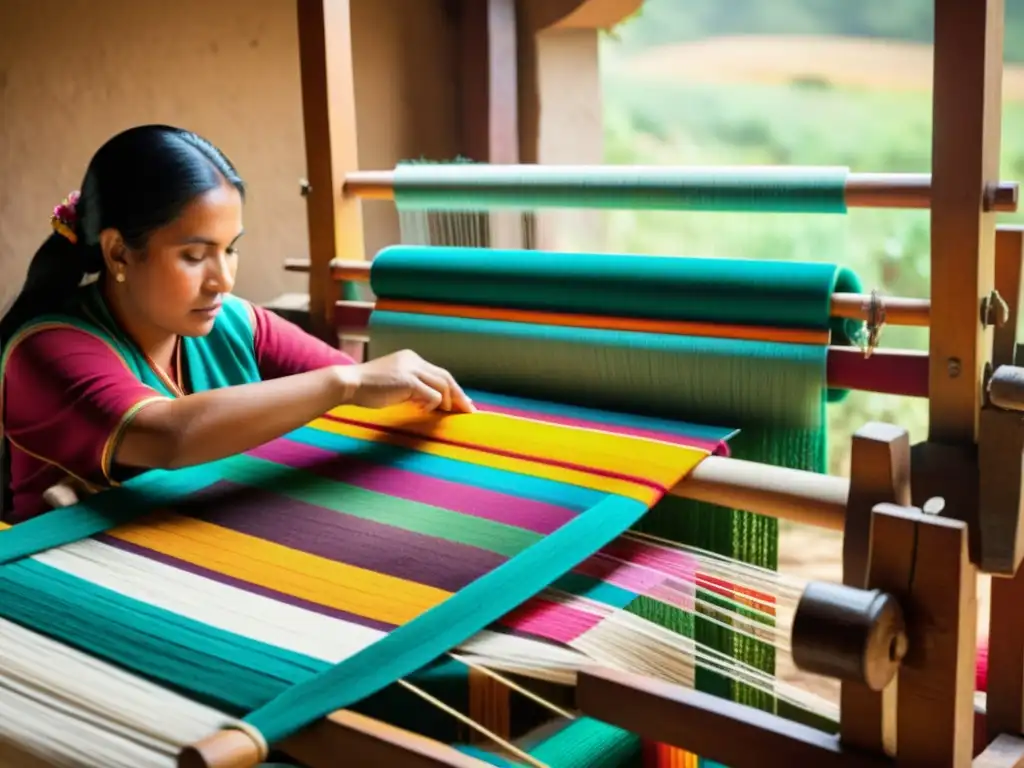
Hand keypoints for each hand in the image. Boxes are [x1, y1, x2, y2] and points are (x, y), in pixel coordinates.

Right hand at [337, 350, 475, 412]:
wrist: (349, 383)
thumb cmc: (367, 388)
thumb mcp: (394, 384)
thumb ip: (412, 388)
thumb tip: (430, 402)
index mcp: (411, 358)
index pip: (439, 373)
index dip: (453, 388)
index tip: (462, 401)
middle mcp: (414, 360)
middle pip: (446, 377)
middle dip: (459, 395)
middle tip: (469, 410)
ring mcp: (411, 368)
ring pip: (443, 385)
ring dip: (449, 401)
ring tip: (449, 414)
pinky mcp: (408, 380)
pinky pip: (432, 394)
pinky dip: (433, 404)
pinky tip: (424, 410)